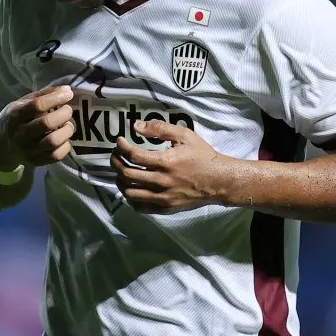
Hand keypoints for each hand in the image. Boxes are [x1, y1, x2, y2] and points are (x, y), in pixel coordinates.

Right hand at [0, 85, 75, 167]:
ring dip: (66, 131)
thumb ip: (43, 95)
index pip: (37, 105)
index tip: (68, 94)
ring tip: (67, 125)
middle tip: (67, 110)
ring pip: (53, 141)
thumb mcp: (21, 103)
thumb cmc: (14, 120)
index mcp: (15, 115)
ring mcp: (27, 150)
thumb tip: (67, 90)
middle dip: (63, 114)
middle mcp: (20, 134)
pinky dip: (65, 146)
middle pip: (46, 123)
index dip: (56, 98)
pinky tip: (63, 139)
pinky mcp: (35, 162)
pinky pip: (56, 156)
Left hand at [110, 120, 227, 214]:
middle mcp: (162, 181)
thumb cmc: (202, 156)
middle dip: (116, 162)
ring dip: (120, 180)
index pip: (133, 156)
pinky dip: (130, 198)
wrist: (219, 181)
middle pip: (127, 174)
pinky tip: (131, 187)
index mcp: (166, 162)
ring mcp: (163, 197)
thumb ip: (160, 128)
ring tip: (122, 171)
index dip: (121, 147)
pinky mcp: (165, 208)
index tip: (119, 142)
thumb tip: (136, 127)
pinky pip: (140, 207)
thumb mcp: (184, 135)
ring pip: (130, 192)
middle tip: (116, 155)